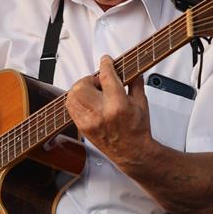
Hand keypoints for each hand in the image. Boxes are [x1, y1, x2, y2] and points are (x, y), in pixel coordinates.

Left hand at [66, 55, 154, 170]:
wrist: (132, 152)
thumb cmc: (137, 131)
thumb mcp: (141, 103)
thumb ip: (135, 84)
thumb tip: (133, 70)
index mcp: (118, 105)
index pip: (106, 76)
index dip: (105, 64)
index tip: (106, 61)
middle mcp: (101, 113)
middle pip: (82, 85)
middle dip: (90, 79)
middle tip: (99, 83)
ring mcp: (89, 122)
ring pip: (72, 96)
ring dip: (81, 89)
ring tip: (92, 93)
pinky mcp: (82, 128)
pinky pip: (71, 108)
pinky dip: (76, 101)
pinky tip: (88, 102)